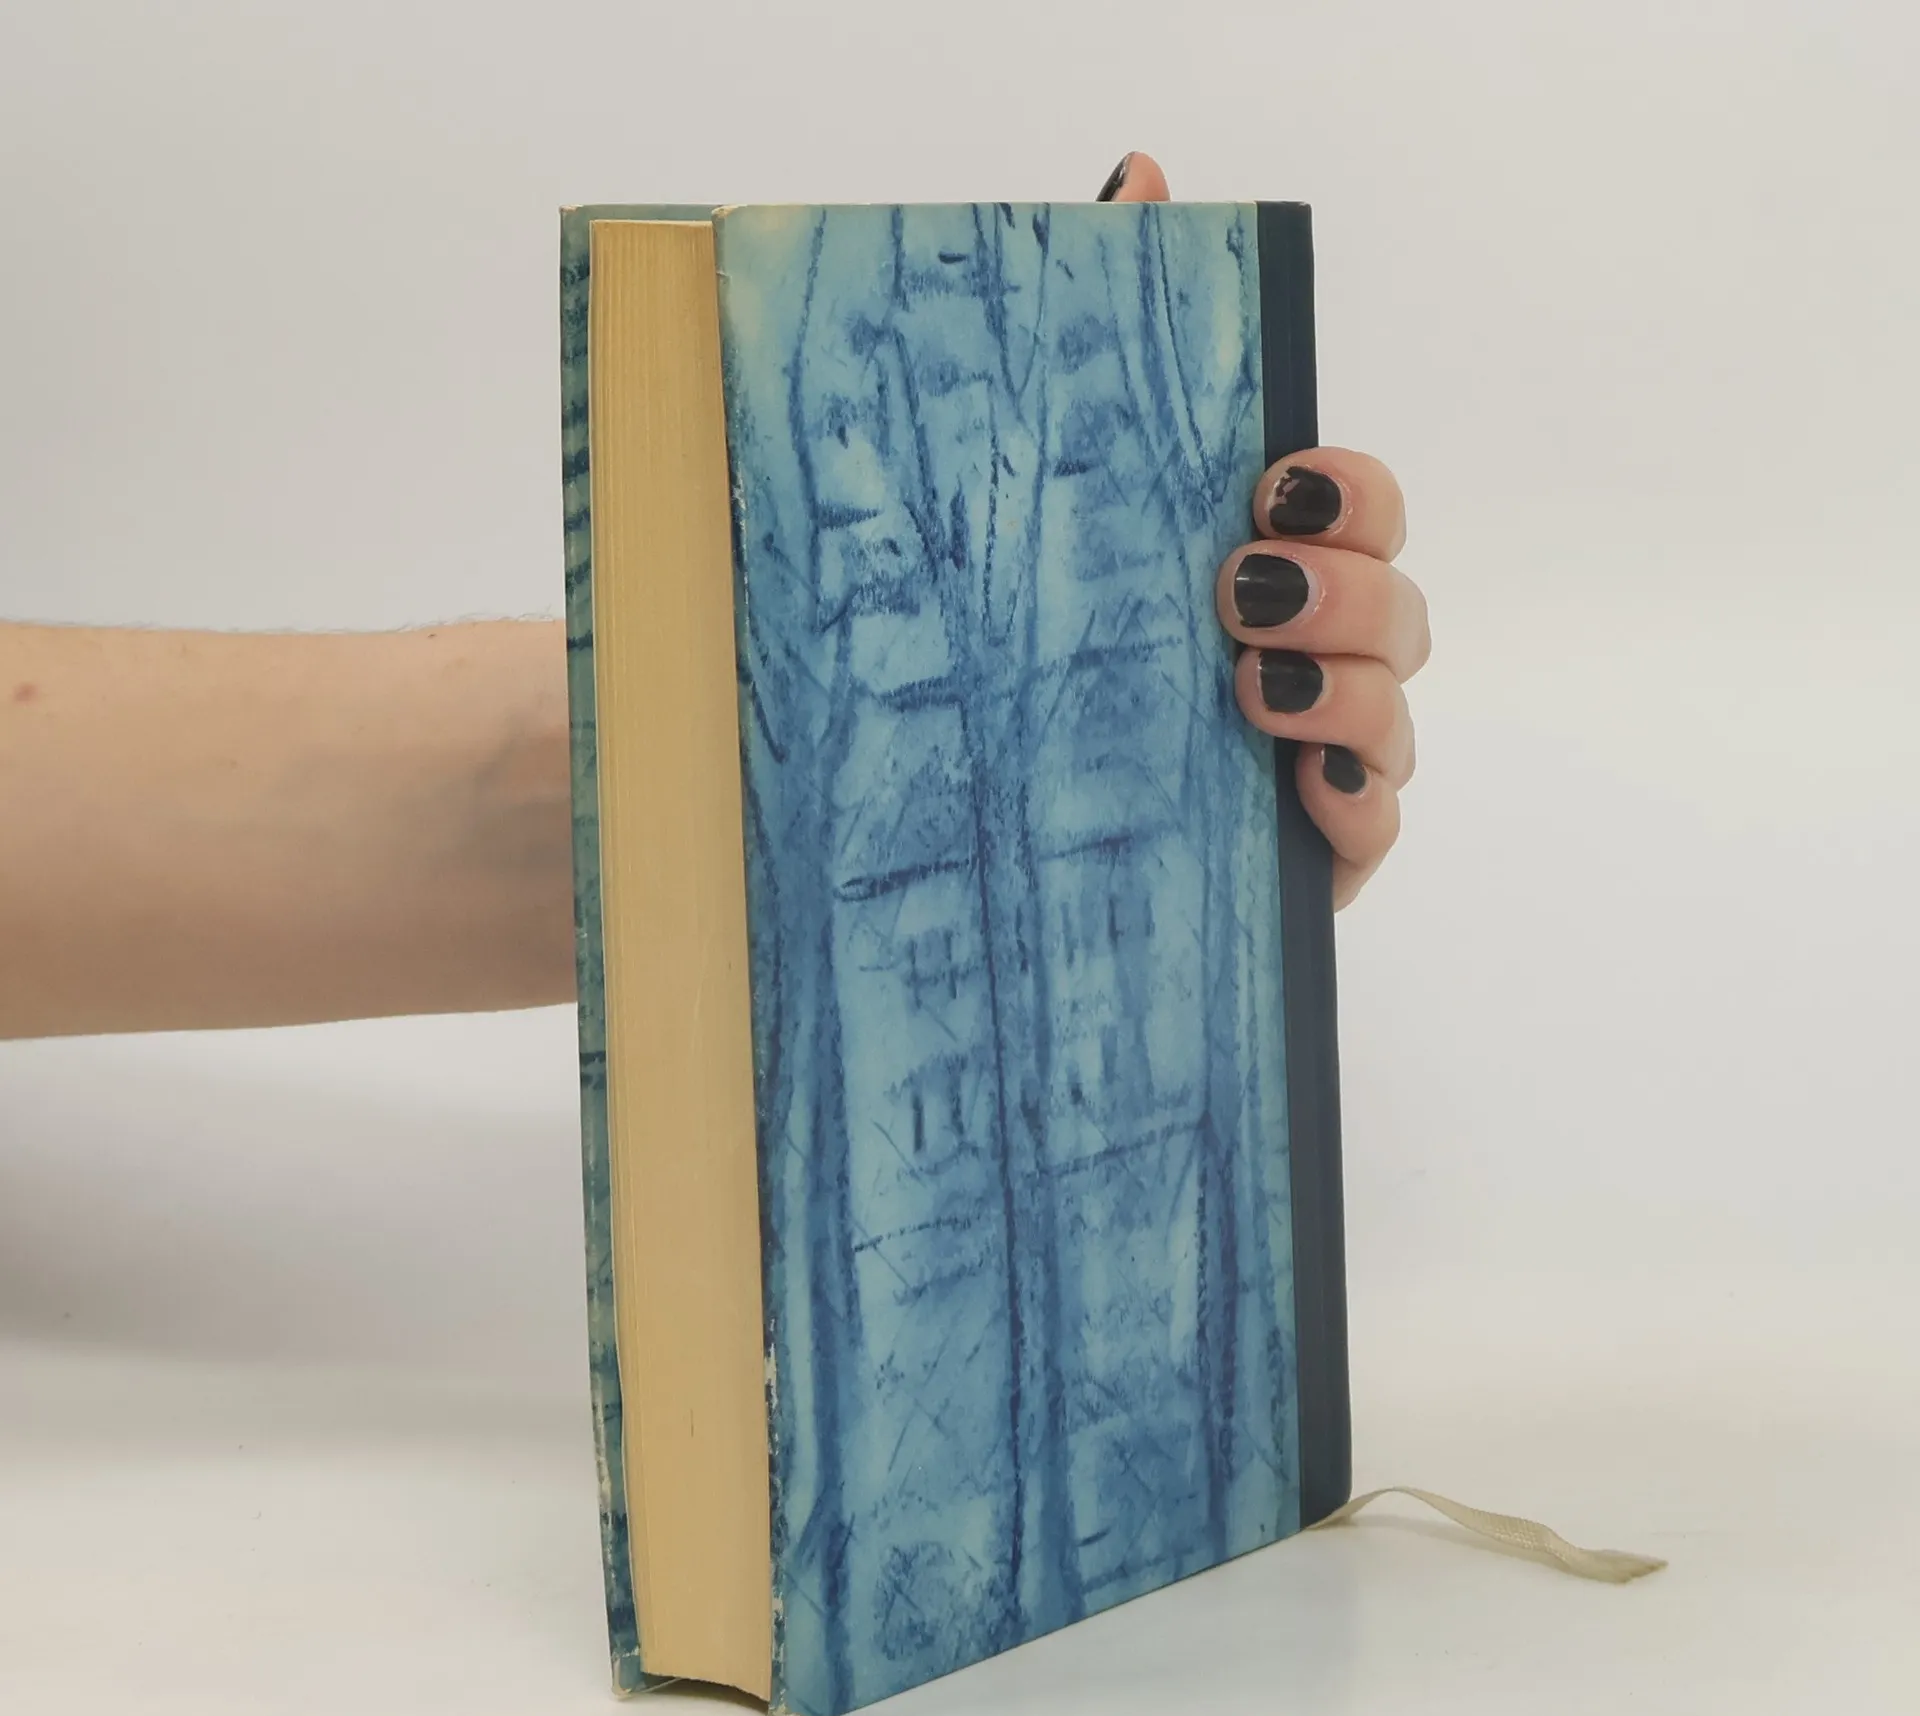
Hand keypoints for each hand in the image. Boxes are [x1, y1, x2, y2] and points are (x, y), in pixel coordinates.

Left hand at [1104, 152, 1428, 908]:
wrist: (984, 832)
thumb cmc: (1037, 653)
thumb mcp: (1052, 495)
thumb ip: (1104, 329)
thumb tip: (1143, 178)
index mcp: (1262, 570)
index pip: (1360, 506)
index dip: (1349, 490)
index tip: (1272, 484)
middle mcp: (1309, 658)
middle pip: (1400, 608)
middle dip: (1347, 588)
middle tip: (1242, 588)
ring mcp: (1318, 759)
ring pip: (1397, 719)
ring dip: (1348, 694)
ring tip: (1250, 686)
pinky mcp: (1309, 856)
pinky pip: (1374, 832)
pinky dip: (1355, 805)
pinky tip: (1301, 788)